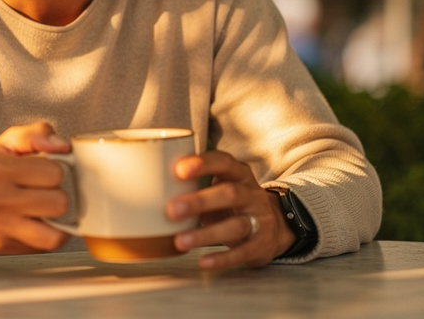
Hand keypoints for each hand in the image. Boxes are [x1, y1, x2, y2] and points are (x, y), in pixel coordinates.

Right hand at [0, 122, 71, 253]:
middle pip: (58, 204)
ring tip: (45, 211)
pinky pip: (41, 249)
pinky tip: (32, 222)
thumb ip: (37, 134)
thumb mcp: (7, 141)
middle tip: (44, 191)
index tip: (43, 170)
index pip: (54, 173)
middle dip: (57, 195)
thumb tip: (63, 146)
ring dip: (56, 222)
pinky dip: (43, 235)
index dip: (55, 170)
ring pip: (54, 237)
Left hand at [167, 151, 295, 269]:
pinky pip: (242, 251)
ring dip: (206, 234)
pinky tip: (203, 261)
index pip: (224, 162)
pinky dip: (222, 258)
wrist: (273, 227)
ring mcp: (259, 219)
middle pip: (229, 194)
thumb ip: (194, 186)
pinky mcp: (261, 244)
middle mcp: (251, 194)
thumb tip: (151, 190)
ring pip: (236, 225)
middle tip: (172, 210)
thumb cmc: (233, 204)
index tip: (179, 170)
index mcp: (238, 174)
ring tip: (180, 241)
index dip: (203, 164)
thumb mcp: (219, 187)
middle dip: (200, 201)